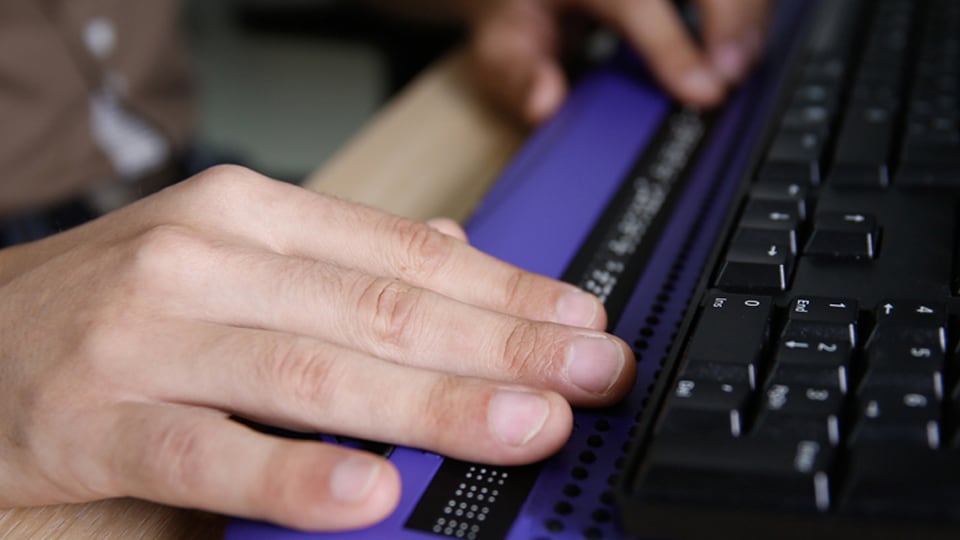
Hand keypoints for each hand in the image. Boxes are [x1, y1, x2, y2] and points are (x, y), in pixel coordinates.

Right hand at [0, 166, 633, 530]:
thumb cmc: (110, 304)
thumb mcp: (228, 254)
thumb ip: (342, 259)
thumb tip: (453, 246)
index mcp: (249, 214)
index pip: (405, 251)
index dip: (506, 290)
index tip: (580, 324)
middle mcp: (206, 260)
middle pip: (382, 308)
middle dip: (500, 347)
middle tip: (588, 376)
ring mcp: (150, 337)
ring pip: (316, 373)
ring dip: (432, 403)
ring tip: (522, 427)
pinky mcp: (98, 421)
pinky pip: (209, 454)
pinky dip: (292, 476)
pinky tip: (369, 495)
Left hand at [466, 0, 771, 123]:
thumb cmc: (520, 13)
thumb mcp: (502, 46)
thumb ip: (518, 76)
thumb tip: (545, 104)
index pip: (635, 2)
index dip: (673, 48)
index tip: (704, 90)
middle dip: (730, 21)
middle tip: (731, 78)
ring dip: (745, 15)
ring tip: (739, 67)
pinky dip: (744, 8)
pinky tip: (740, 42)